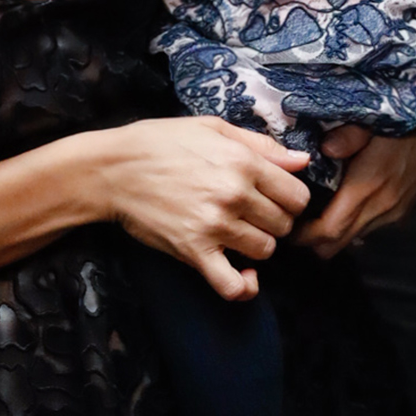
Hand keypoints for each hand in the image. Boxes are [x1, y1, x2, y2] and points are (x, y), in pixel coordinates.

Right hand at [95, 115, 310, 297]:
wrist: (112, 170)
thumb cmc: (160, 143)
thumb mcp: (212, 128)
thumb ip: (262, 146)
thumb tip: (304, 160)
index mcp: (243, 162)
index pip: (298, 196)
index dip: (290, 200)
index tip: (273, 199)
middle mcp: (234, 195)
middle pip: (284, 225)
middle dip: (273, 222)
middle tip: (251, 215)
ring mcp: (215, 226)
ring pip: (265, 250)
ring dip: (255, 246)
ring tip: (237, 234)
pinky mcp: (194, 252)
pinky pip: (233, 285)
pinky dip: (244, 287)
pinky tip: (244, 275)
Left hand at [299, 117, 415, 254]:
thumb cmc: (405, 120)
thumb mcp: (372, 119)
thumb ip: (346, 137)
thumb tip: (323, 150)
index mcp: (367, 187)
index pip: (329, 230)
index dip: (305, 237)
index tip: (288, 228)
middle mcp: (381, 208)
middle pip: (338, 244)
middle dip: (314, 243)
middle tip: (294, 227)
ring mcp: (394, 212)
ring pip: (354, 238)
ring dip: (333, 235)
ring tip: (315, 217)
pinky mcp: (404, 209)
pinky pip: (370, 228)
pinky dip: (352, 227)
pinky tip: (343, 209)